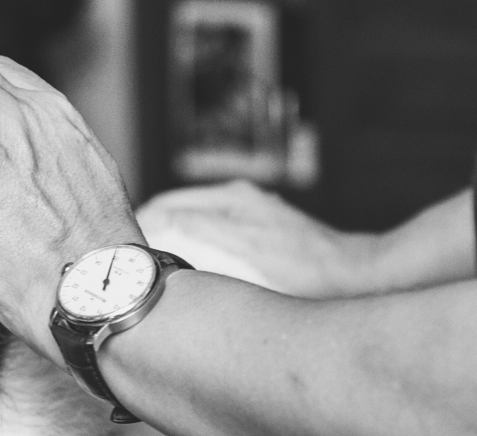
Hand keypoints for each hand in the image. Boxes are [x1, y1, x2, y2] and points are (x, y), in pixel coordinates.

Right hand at [137, 180, 367, 296]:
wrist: (357, 277)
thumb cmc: (304, 268)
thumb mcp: (241, 246)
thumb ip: (194, 226)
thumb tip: (150, 220)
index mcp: (229, 198)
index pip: (163, 203)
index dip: (137, 224)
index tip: (119, 249)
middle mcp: (239, 199)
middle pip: (176, 209)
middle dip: (150, 230)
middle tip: (130, 262)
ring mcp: (253, 215)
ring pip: (195, 221)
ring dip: (173, 238)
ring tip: (156, 266)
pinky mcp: (266, 233)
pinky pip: (216, 234)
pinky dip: (197, 246)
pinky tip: (197, 270)